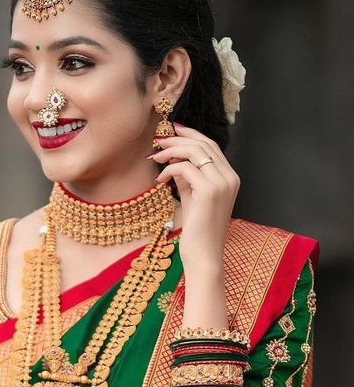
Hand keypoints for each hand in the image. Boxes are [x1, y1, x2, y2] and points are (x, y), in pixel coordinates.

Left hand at [149, 124, 239, 271]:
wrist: (204, 255)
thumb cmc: (198, 231)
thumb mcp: (192, 198)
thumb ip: (187, 178)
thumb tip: (173, 160)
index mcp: (230, 177)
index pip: (211, 146)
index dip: (192, 135)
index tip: (173, 130)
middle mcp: (229, 177)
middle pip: (203, 144)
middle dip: (178, 139)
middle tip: (158, 141)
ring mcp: (222, 183)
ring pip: (194, 151)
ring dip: (171, 151)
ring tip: (155, 157)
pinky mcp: (209, 191)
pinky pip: (185, 168)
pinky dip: (169, 169)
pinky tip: (160, 180)